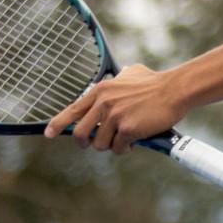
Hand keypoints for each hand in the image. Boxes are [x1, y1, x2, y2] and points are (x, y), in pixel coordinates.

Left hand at [44, 63, 183, 152]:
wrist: (174, 90)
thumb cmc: (156, 82)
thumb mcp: (131, 73)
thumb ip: (119, 78)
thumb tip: (119, 74)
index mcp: (101, 90)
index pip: (72, 110)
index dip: (58, 123)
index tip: (48, 133)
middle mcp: (103, 103)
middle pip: (80, 133)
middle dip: (86, 143)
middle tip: (96, 144)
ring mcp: (115, 116)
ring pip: (100, 144)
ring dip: (111, 146)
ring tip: (123, 141)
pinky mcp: (128, 129)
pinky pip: (119, 148)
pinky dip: (125, 149)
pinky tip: (134, 143)